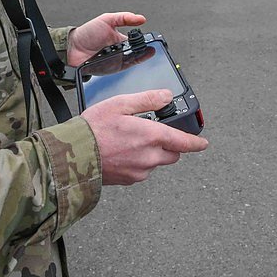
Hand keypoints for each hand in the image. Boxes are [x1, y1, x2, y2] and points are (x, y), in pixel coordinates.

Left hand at [66, 12, 145, 65]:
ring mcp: (118, 60)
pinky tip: (135, 58)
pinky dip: (131, 63)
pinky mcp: (114, 69)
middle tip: (150, 46)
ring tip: (146, 52)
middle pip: (138, 51)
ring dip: (140, 56)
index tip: (152, 38)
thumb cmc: (87, 33)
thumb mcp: (107, 19)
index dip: (145, 40)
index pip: (137, 41)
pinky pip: (126, 67)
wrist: (73, 47)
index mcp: (120, 39)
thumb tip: (141, 18)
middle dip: (145, 49)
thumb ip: (124, 18)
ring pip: (134, 60)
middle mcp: (120, 51)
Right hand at [81, 90, 208, 184]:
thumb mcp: (120, 104)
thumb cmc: (93, 129)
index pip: (183, 142)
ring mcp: (139, 171)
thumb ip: (147, 99)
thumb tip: (166, 96)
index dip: (196, 143)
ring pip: (156, 162)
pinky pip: (142, 171)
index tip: (203, 143)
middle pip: (172, 154)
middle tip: (153, 133)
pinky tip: (122, 152)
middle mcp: (149, 156)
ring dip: (152, 153)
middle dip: (169, 145)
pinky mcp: (128, 180)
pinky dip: (138, 162)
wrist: (73, 155)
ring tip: (130, 141)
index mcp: (151, 136)